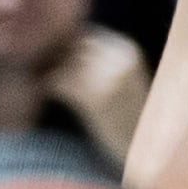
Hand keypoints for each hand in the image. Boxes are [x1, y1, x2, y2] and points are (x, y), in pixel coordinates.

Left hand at [43, 22, 152, 161]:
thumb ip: (101, 61)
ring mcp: (109, 78)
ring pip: (63, 63)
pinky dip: (50, 87)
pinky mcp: (95, 99)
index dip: (67, 48)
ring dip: (50, 73)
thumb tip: (62, 46)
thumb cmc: (129, 120)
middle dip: (55, 58)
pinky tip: (49, 94)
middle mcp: (120, 60)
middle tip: (43, 72)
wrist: (144, 152)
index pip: (86, 35)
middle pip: (73, 46)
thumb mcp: (124, 82)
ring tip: (45, 84)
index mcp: (128, 52)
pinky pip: (60, 82)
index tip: (55, 61)